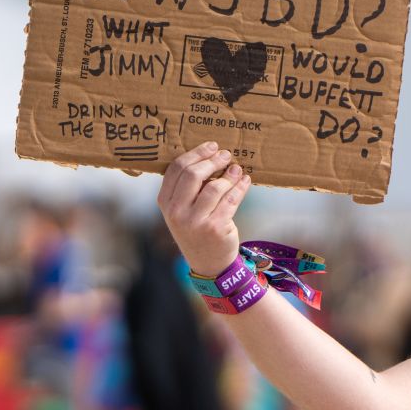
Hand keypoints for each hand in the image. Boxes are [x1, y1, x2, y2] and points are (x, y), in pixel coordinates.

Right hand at [157, 142, 252, 275]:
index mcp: (165, 202)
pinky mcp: (215, 227)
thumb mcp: (182, 210)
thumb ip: (187, 188)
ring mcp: (195, 221)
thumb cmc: (196, 229)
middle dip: (212, 160)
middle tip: (226, 154)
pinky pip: (231, 199)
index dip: (196, 153)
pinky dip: (240, 187)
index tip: (211, 146)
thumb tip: (209, 155)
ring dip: (229, 174)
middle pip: (193, 174)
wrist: (208, 263)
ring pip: (214, 187)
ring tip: (237, 168)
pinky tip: (245, 180)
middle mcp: (177, 212)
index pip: (177, 169)